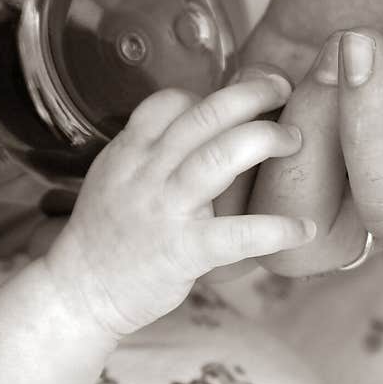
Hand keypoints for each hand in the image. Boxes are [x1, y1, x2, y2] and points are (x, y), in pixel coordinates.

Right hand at [43, 72, 314, 334]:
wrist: (79, 293)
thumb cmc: (106, 235)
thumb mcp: (115, 178)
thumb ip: (153, 152)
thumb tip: (205, 129)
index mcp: (131, 151)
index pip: (172, 101)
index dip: (212, 94)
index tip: (242, 101)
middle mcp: (147, 171)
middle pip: (206, 114)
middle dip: (252, 94)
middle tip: (284, 90)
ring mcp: (165, 208)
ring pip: (221, 156)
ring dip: (267, 140)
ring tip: (295, 141)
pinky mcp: (183, 250)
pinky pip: (237, 233)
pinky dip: (275, 228)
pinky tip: (303, 228)